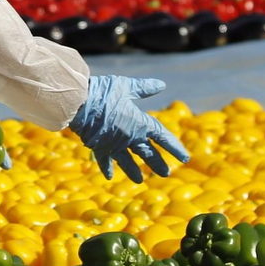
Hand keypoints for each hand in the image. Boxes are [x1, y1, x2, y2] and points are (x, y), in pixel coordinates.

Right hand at [69, 75, 188, 182]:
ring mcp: (114, 145)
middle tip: (166, 173)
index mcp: (140, 122)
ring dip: (134, 171)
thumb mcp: (126, 86)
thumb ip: (144, 88)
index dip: (174, 147)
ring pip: (127, 162)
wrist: (79, 103)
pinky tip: (110, 176)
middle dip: (157, 163)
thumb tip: (162, 85)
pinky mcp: (99, 147)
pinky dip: (107, 168)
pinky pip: (105, 160)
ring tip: (140, 181)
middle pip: (148, 153)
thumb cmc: (104, 91)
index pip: (162, 137)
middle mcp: (130, 137)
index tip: (185, 158)